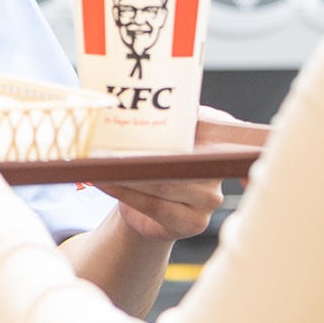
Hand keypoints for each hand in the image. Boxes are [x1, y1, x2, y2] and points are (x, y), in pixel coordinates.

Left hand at [101, 104, 243, 239]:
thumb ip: (171, 119)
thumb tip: (156, 100)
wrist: (150, 213)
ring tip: (104, 163)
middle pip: (179, 159)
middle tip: (112, 143)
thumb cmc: (157, 168)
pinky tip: (106, 182)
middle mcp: (218, 170)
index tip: (182, 109)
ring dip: (129, 173)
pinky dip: (126, 193)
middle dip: (144, 152)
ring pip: (164, 184)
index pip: (219, 127)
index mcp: (219, 142)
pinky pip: (155, 205)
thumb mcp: (167, 138)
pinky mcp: (194, 222)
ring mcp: (210, 199)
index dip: (209, 122)